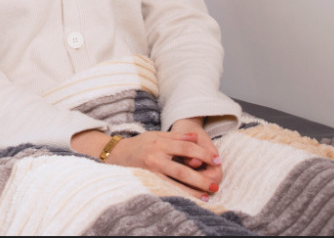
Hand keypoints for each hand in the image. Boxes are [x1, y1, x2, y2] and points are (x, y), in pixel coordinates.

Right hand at [72, 118, 221, 199]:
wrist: (116, 154)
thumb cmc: (139, 144)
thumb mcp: (157, 135)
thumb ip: (177, 137)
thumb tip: (196, 138)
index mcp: (160, 142)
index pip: (186, 148)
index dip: (204, 154)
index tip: (217, 160)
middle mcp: (155, 157)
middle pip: (183, 169)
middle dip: (201, 177)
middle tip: (216, 183)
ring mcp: (150, 171)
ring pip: (175, 183)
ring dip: (193, 191)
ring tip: (207, 195)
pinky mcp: (146, 181)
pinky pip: (166, 189)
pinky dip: (179, 194)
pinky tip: (190, 198)